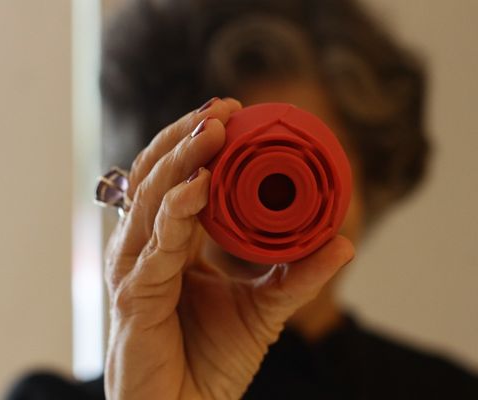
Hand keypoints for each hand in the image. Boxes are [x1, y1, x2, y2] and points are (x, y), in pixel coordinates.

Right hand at [103, 98, 354, 399]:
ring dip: (179, 161)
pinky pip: (153, 247)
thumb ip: (297, 274)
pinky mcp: (132, 297)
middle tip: (223, 109)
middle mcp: (145, 249)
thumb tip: (344, 241)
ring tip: (212, 130)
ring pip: (148, 201)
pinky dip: (174, 213)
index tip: (230, 113)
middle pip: (154, 178)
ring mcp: (134, 270)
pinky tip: (198, 187)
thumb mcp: (264, 308)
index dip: (193, 144)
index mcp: (169, 245)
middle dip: (184, 138)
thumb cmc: (211, 360)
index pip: (172, 181)